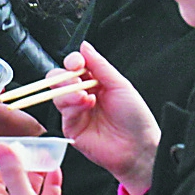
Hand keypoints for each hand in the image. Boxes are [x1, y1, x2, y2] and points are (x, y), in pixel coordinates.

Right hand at [54, 42, 158, 194]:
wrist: (138, 148)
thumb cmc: (136, 119)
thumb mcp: (120, 85)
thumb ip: (100, 65)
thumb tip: (84, 46)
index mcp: (96, 83)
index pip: (75, 66)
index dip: (72, 62)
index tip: (76, 63)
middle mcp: (83, 95)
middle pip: (59, 78)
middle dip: (64, 75)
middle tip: (75, 77)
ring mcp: (75, 111)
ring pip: (56, 93)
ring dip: (68, 90)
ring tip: (85, 96)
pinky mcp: (70, 127)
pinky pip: (62, 111)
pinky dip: (72, 105)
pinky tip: (86, 105)